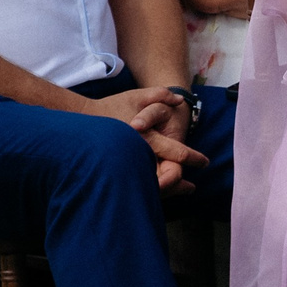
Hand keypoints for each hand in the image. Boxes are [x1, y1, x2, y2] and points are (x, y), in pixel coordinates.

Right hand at [79, 84, 203, 191]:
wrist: (82, 119)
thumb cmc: (112, 107)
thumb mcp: (136, 97)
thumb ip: (159, 95)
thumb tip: (180, 100)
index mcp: (146, 138)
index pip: (177, 153)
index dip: (193, 158)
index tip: (205, 162)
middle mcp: (137, 155)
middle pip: (166, 176)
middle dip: (179, 184)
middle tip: (191, 188)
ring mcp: (125, 165)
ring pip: (151, 184)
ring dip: (166, 189)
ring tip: (180, 191)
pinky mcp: (117, 170)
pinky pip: (136, 183)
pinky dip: (149, 188)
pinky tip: (157, 190)